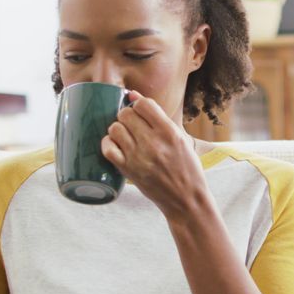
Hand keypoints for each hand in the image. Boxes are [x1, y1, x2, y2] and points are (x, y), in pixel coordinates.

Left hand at [101, 90, 207, 216]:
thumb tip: (132, 95)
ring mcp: (139, 157)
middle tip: (133, 126)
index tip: (141, 113)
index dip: (139, 105)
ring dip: (118, 129)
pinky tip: (116, 145)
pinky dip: (108, 143)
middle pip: (126, 114)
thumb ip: (158, 117)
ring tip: (126, 136)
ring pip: (115, 128)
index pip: (143, 104)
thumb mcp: (180, 138)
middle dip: (127, 116)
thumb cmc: (186, 167)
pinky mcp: (128, 170)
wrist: (186, 199)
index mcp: (169, 132)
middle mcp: (153, 143)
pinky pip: (108, 148)